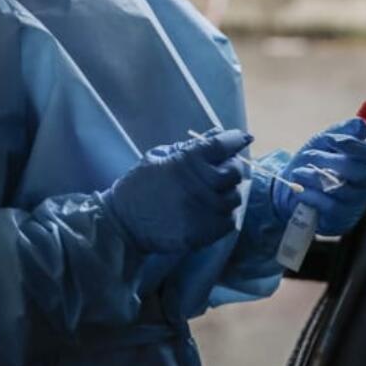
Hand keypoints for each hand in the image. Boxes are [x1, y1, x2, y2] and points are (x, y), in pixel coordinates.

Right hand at [102, 130, 251, 251]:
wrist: (122, 223)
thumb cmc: (140, 185)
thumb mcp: (160, 156)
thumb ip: (190, 147)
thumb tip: (218, 132)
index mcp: (185, 161)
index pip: (220, 145)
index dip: (235, 139)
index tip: (243, 138)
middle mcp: (197, 185)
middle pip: (234, 173)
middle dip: (232, 169)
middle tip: (224, 171)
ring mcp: (201, 211)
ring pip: (233, 199)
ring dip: (228, 195)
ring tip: (214, 194)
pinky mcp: (201, 233)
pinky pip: (228, 222)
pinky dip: (224, 217)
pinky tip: (210, 212)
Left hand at [272, 118, 365, 235]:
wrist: (290, 189)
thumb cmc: (313, 163)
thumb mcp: (323, 143)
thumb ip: (341, 132)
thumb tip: (360, 124)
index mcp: (365, 161)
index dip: (351, 144)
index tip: (329, 139)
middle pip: (356, 171)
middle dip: (328, 161)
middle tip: (308, 155)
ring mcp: (356, 202)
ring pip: (340, 188)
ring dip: (314, 177)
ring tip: (298, 172)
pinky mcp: (342, 217)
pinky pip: (330, 206)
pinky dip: (311, 196)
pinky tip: (300, 190)